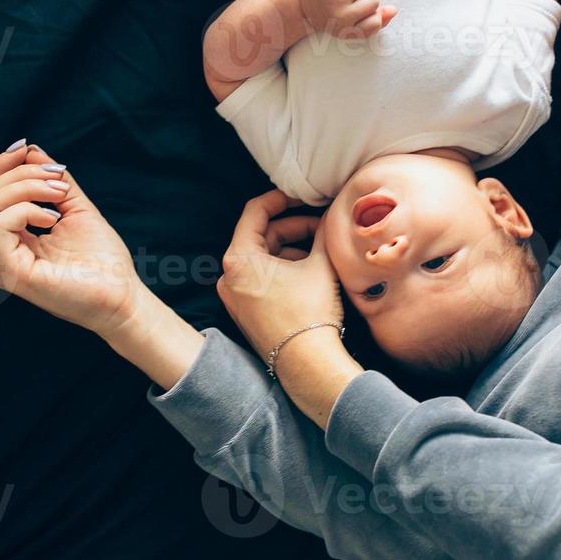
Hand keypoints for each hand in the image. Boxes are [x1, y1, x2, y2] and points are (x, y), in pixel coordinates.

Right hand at [0, 142, 145, 337]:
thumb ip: (52, 182)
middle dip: (20, 174)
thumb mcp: (75, 208)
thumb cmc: (102, 260)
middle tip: (58, 179)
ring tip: (60, 194)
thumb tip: (29, 150)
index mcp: (9, 241)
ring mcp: (0, 265)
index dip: (2, 165)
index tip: (28, 148)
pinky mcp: (10, 273)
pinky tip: (53, 217)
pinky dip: (26, 209)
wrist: (122, 297)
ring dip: (26, 186)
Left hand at [217, 190, 343, 362]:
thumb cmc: (310, 314)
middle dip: (292, 228)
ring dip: (290, 249)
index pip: (255, 212)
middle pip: (260, 236)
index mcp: (239, 259)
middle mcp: (229, 276)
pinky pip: (261, 279)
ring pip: (262, 258)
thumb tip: (331, 214)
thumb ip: (323, 232)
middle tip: (322, 224)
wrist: (308, 363)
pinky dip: (282, 269)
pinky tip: (309, 270)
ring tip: (320, 248)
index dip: (280, 199)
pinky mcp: (244, 311)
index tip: (301, 195)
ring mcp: (234, 296)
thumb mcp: (320, 265)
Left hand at [297, 0, 397, 38]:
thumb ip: (375, 23)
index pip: (375, 23)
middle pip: (374, 0)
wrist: (298, 2)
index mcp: (345, 30)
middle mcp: (341, 15)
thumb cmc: (329, 15)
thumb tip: (394, 10)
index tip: (355, 14)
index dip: (370, 15)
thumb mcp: (350, 26)